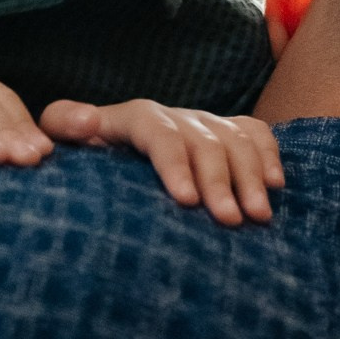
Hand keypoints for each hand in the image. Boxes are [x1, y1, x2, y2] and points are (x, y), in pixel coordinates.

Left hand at [40, 99, 283, 224]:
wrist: (110, 151)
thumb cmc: (85, 155)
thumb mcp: (62, 135)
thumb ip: (64, 124)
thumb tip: (88, 121)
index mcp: (136, 117)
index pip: (157, 132)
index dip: (174, 163)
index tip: (186, 201)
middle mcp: (177, 117)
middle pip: (204, 141)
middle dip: (219, 181)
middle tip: (230, 221)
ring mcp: (206, 124)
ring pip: (235, 140)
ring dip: (250, 176)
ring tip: (258, 215)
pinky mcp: (228, 133)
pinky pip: (256, 134)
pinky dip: (269, 155)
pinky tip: (276, 185)